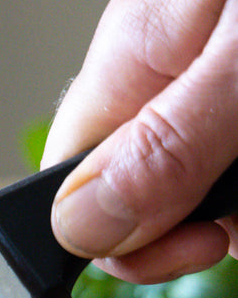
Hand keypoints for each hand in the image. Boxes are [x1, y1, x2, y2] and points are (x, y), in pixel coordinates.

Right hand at [44, 0, 237, 283]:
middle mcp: (173, 71)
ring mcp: (223, 89)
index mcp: (140, 51)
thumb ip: (168, 145)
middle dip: (205, 225)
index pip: (74, 177)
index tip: (197, 247)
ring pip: (209, 199)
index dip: (121, 234)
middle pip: (143, 195)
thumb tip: (80, 223)